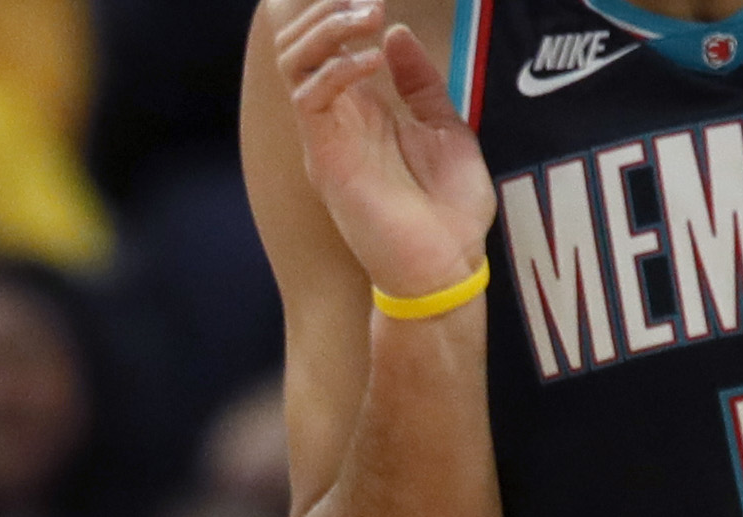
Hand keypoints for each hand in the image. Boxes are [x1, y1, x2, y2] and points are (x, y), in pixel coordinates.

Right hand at [276, 0, 493, 301]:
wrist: (447, 265)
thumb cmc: (447, 210)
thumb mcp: (444, 126)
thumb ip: (419, 82)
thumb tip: (396, 34)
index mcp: (361, 111)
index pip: (327, 45)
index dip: (338, 10)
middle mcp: (335, 120)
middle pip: (299, 45)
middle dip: (326, 8)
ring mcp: (327, 138)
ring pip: (295, 64)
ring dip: (328, 28)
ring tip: (370, 14)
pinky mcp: (327, 157)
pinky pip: (311, 98)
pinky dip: (337, 68)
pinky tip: (372, 59)